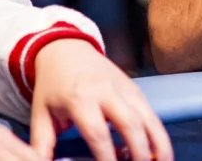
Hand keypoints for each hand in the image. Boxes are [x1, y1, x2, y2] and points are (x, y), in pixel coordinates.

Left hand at [31, 39, 172, 160]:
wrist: (67, 51)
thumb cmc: (53, 86)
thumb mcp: (40, 113)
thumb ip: (42, 144)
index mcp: (81, 98)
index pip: (98, 132)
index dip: (106, 156)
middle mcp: (107, 92)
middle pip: (130, 124)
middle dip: (138, 152)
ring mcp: (125, 90)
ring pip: (148, 118)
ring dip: (158, 144)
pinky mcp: (136, 90)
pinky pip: (152, 114)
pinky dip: (159, 134)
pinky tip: (160, 152)